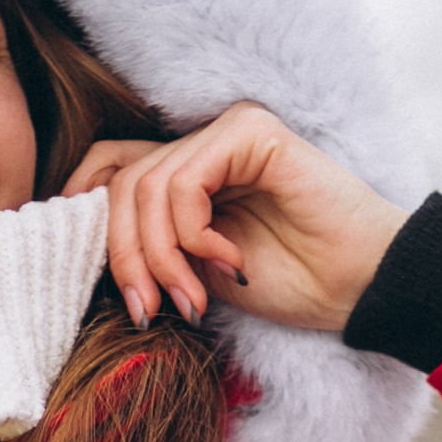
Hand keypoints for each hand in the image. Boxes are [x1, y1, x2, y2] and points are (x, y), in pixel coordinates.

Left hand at [66, 103, 407, 332]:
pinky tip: (231, 262)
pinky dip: (193, 234)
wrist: (362, 288)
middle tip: (149, 309)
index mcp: (190, 170)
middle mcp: (205, 143)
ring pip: (146, 186)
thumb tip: (81, 241)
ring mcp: (228, 132)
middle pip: (121, 183)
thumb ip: (152, 244)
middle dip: (125, 257)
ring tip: (193, 298)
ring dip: (161, 257)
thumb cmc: (293, 282)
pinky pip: (185, 181)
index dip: (82, 209)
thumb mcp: (196, 270)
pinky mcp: (250, 132)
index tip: (79, 269)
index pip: (108, 167)